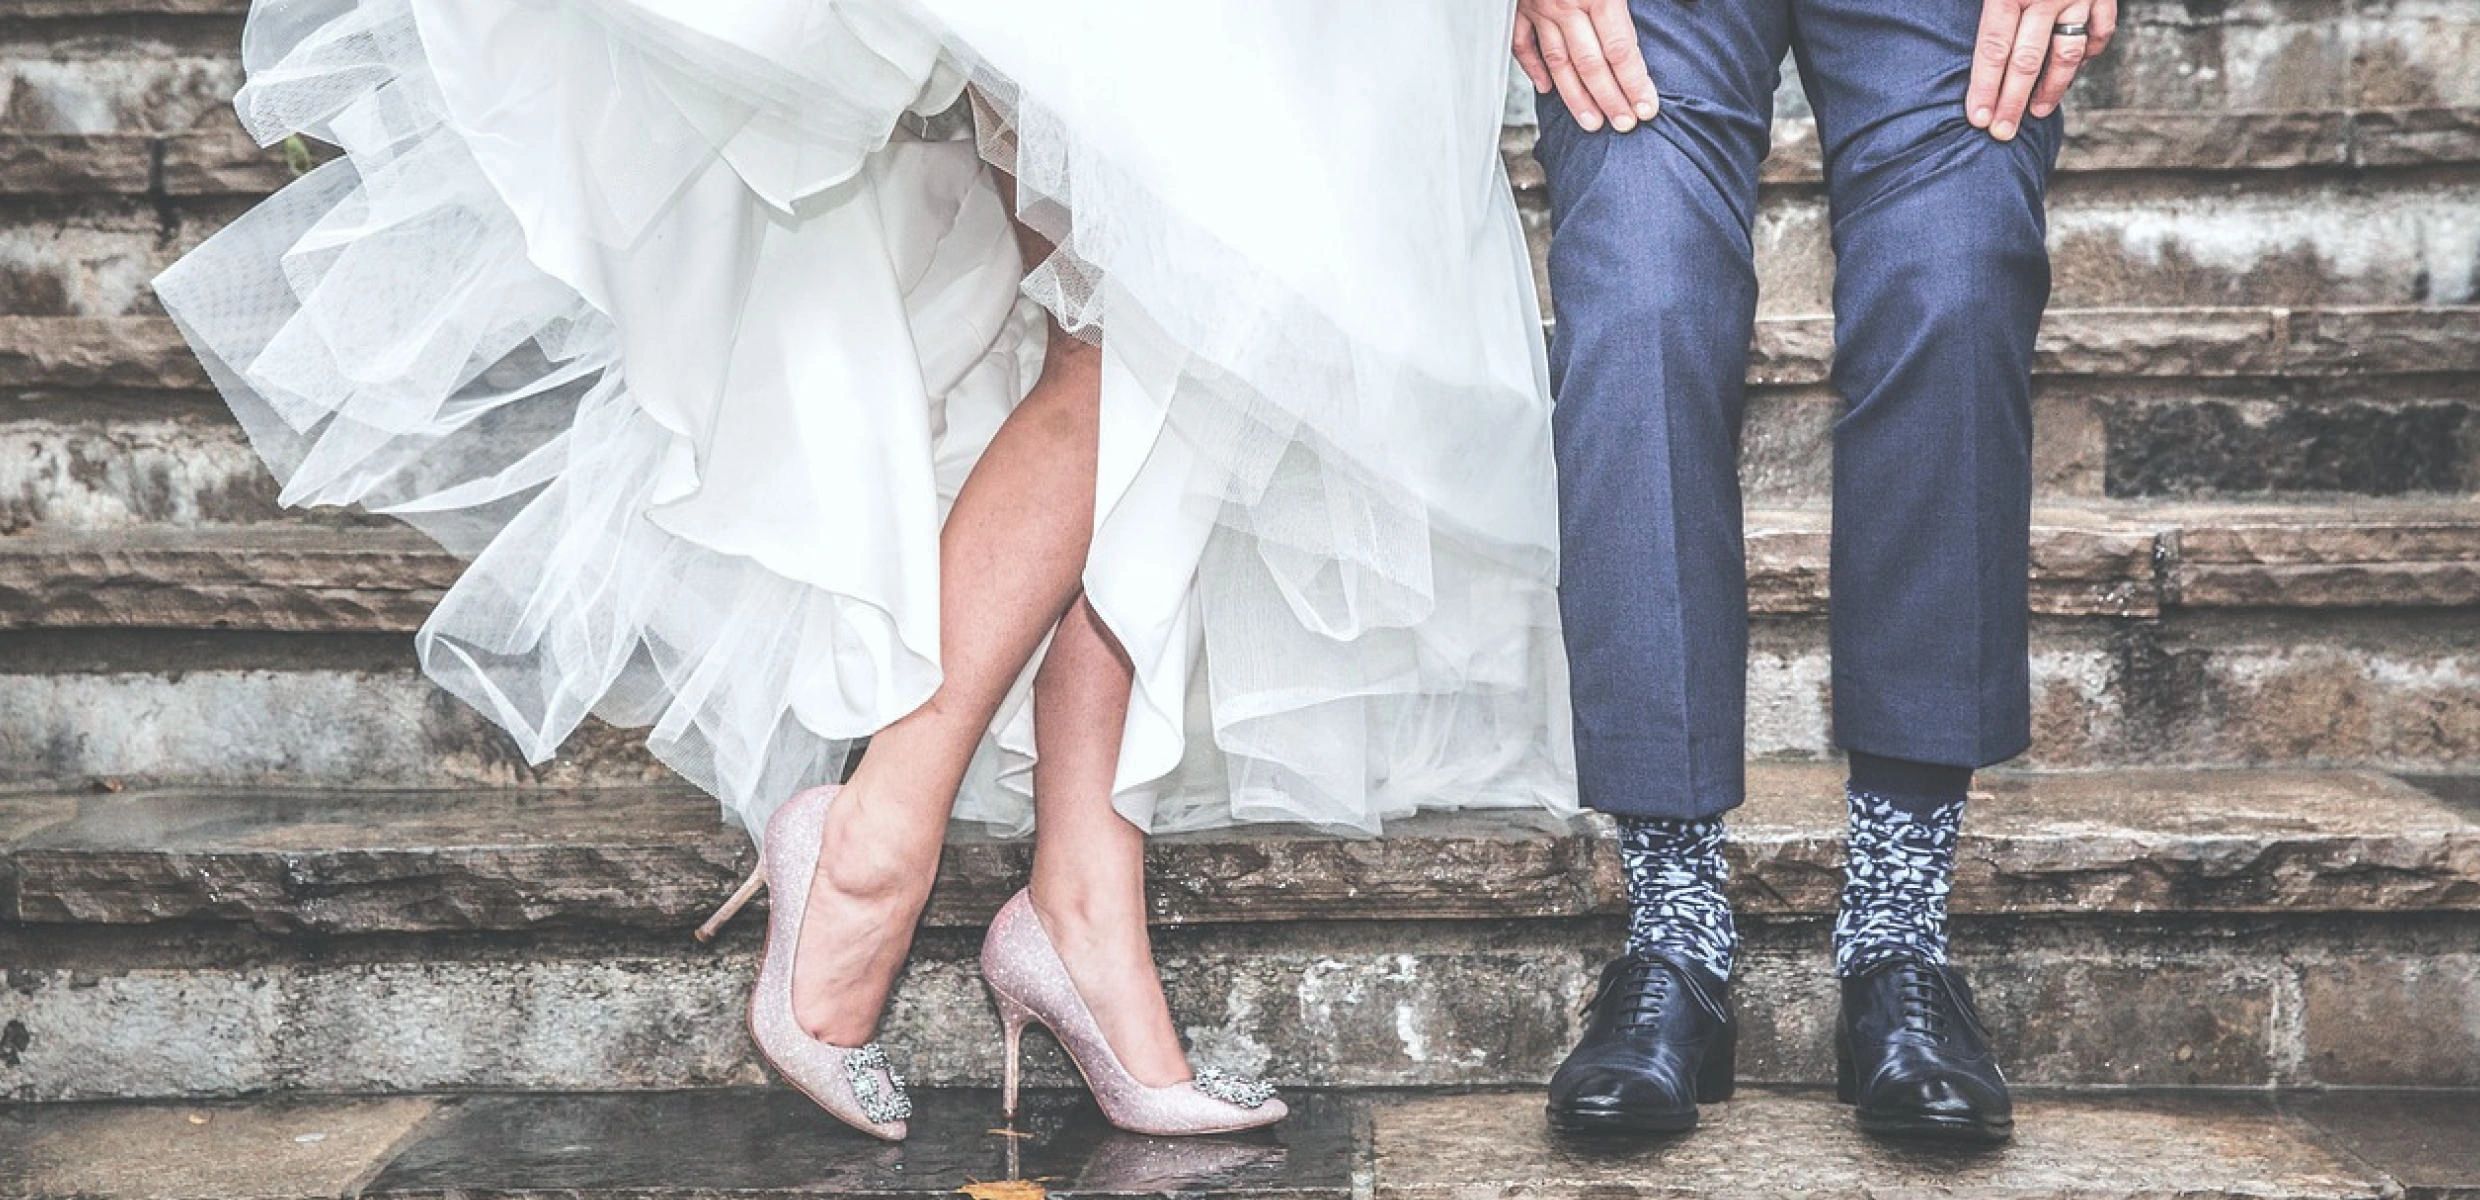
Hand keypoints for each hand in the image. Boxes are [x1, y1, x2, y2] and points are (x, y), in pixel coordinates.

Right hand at [1514, 0, 1658, 132]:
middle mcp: (1566, 5)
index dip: (1635, 84)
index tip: (1646, 108)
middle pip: (1590, 64)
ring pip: (1558, 62)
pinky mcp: (1518, 8)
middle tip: (1623, 124)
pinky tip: (1545, 89)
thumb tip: (1659, 22)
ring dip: (1575, 97)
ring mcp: (1540, 8)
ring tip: (1591, 122)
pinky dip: (1533, 68)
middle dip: (1609, 100)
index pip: (1620, 50)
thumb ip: (1626, 0)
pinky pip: (1522, 44)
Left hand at [1966, 0, 2116, 140]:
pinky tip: (2071, 72)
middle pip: (2027, 61)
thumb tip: (1974, 48)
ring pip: (2066, 54)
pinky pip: (2100, 31)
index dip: (1985, 88)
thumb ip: (1985, 7)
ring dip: (2052, 88)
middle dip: (2013, 102)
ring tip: (2038, 111)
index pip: (1994, 49)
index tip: (1979, 119)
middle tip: (2002, 132)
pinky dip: (2087, 55)